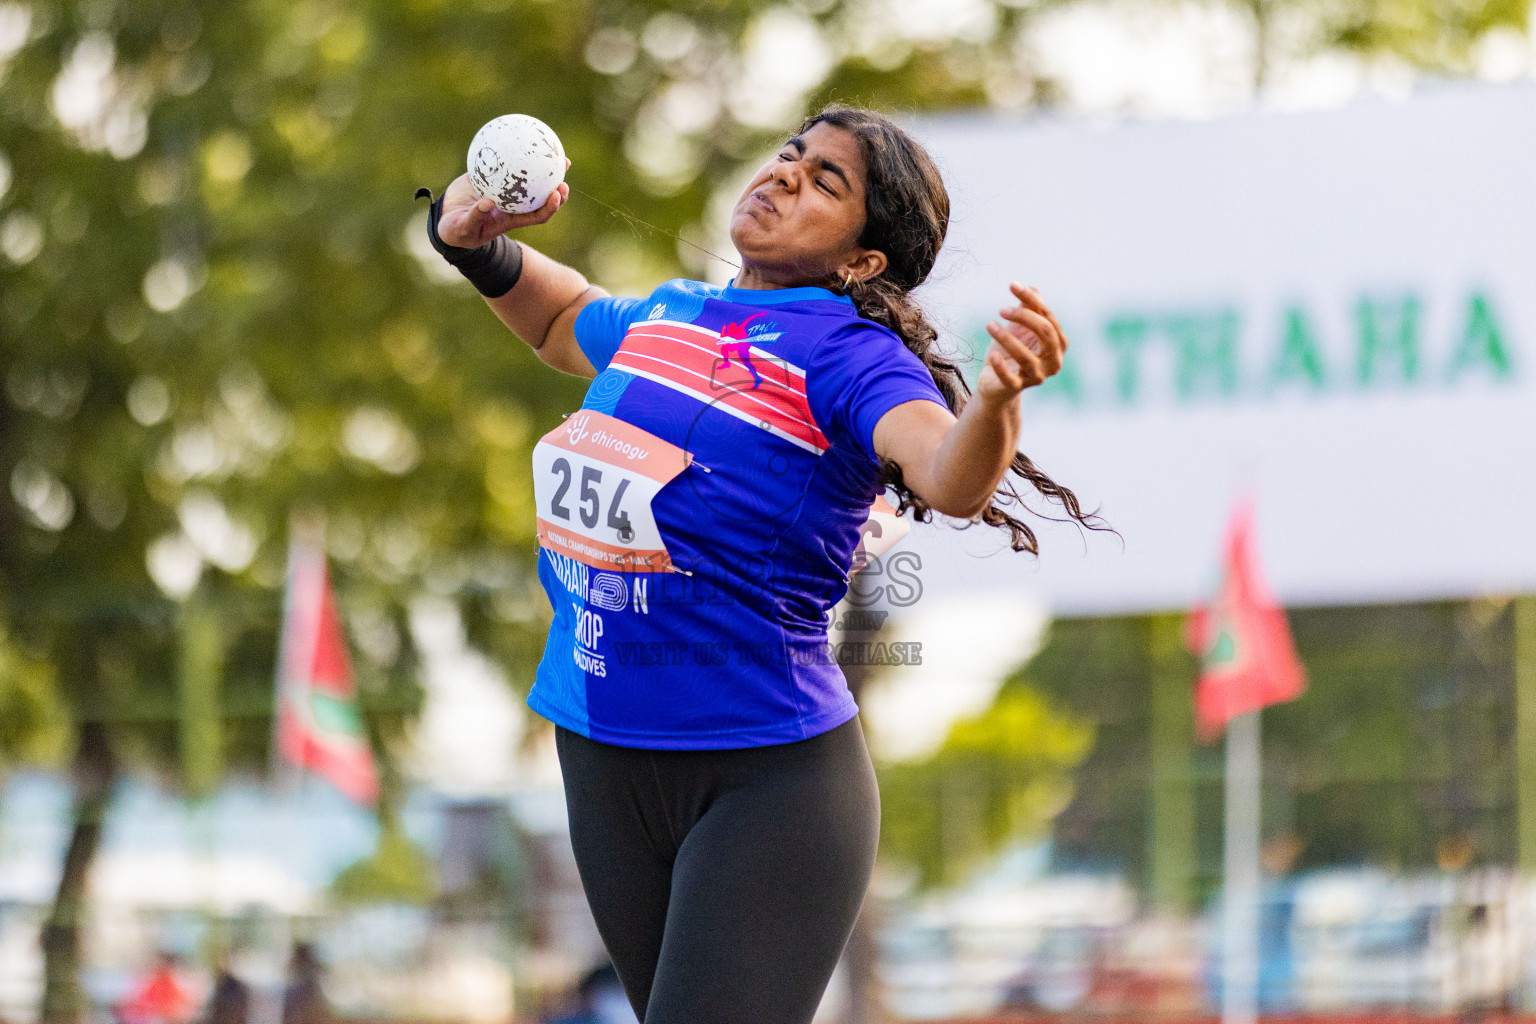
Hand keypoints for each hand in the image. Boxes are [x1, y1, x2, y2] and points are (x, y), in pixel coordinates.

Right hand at [436, 162, 570, 247]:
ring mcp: (505, 191)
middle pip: (542, 197)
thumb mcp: (463, 228)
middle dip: (557, 185)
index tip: (558, 193)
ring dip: (543, 166)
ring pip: (529, 179)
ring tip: (553, 149)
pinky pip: (506, 164)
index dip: (551, 206)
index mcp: (511, 219)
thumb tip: (486, 204)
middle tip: (563, 168)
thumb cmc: (457, 231)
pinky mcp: (492, 178)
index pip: (538, 215)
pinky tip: (515, 136)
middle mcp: (513, 205)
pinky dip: (513, 152)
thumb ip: (474, 218)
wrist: (445, 220)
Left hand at [977, 282, 1067, 402]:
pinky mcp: (1017, 388)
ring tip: (989, 325)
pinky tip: (993, 355)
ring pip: (1026, 356)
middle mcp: (1053, 361)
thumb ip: (1028, 309)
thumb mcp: (1019, 328)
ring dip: (1006, 338)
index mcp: (1058, 343)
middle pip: (1046, 333)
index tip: (1012, 285)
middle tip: (1001, 309)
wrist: (996, 382)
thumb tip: (1033, 289)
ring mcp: (1037, 376)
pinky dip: (1001, 368)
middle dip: (1024, 317)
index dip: (1031, 300)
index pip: (1048, 317)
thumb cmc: (1011, 350)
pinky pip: (1010, 379)